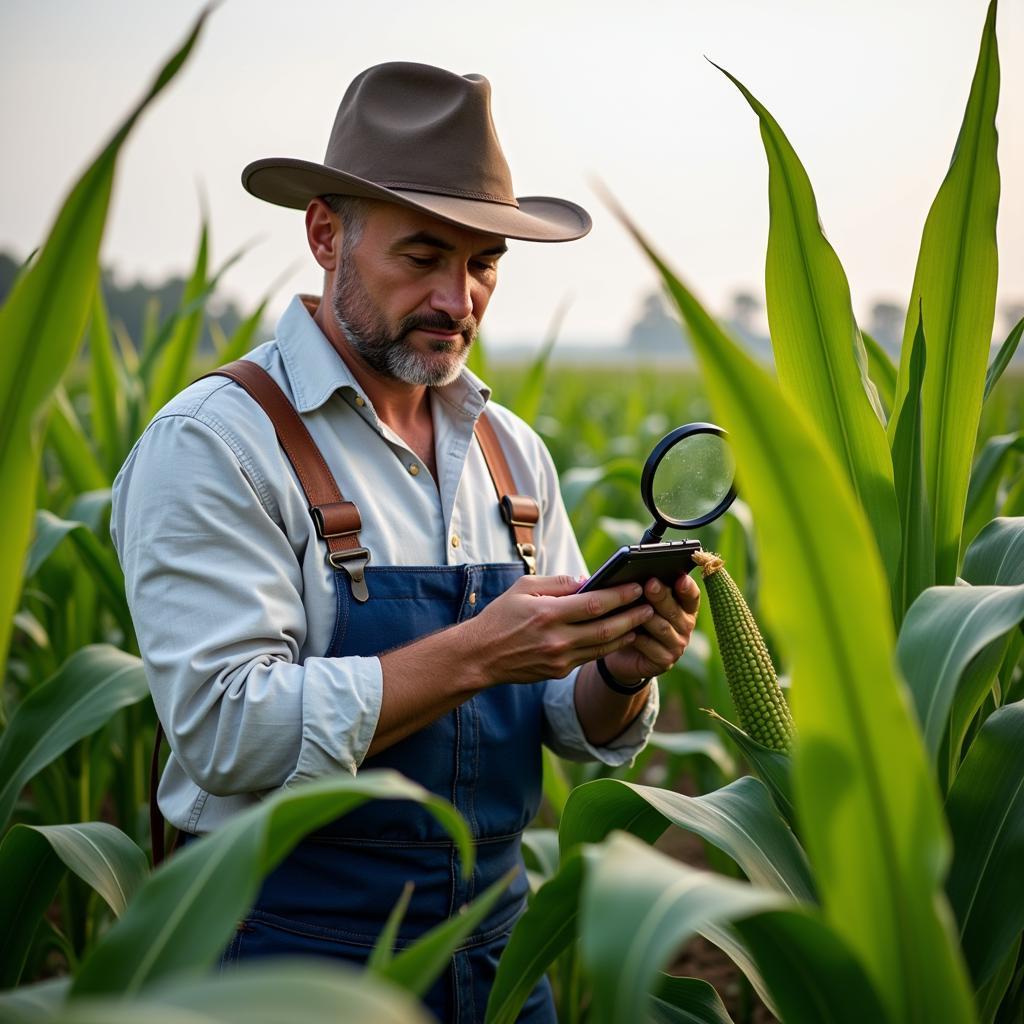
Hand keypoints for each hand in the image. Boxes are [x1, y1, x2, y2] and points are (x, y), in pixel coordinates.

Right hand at [464, 574, 656, 685]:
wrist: (481, 656)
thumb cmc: (501, 616)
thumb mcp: (523, 587)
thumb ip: (557, 583)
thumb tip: (587, 580)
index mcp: (547, 614)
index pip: (593, 604)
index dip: (619, 595)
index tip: (636, 585)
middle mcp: (557, 639)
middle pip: (606, 628)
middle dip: (633, 616)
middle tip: (652, 604)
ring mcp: (560, 659)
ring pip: (603, 646)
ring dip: (627, 633)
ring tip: (644, 619)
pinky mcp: (559, 672)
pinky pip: (591, 656)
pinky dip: (610, 645)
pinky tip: (622, 635)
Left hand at [600, 572, 699, 684]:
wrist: (623, 653)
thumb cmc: (634, 618)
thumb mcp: (641, 602)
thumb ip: (647, 590)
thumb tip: (640, 575)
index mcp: (684, 608)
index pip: (692, 596)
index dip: (688, 588)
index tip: (681, 578)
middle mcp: (685, 626)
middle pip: (675, 610)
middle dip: (662, 596)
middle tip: (650, 584)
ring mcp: (677, 645)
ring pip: (663, 628)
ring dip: (648, 617)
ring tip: (634, 607)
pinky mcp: (664, 661)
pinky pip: (651, 647)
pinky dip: (638, 638)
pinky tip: (628, 631)